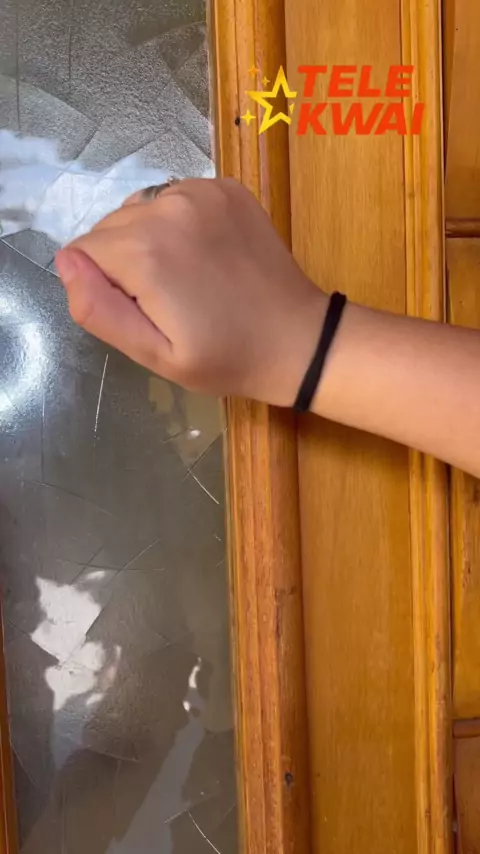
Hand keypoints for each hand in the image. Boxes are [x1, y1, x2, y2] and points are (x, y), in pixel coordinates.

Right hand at [55, 178, 325, 405]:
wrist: (299, 339)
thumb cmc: (225, 357)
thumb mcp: (155, 354)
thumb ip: (99, 309)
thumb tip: (66, 262)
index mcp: (146, 251)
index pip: (84, 252)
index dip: (105, 286)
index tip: (143, 310)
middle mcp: (168, 206)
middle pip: (110, 226)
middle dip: (123, 261)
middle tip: (167, 300)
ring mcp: (201, 190)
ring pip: (141, 208)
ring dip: (149, 238)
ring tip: (187, 276)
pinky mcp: (226, 187)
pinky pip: (175, 197)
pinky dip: (179, 221)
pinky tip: (206, 254)